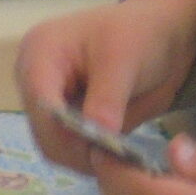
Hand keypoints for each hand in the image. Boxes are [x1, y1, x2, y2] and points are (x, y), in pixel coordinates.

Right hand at [16, 0, 195, 172]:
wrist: (161, 36)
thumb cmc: (140, 34)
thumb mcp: (124, 59)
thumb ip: (107, 100)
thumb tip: (97, 139)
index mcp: (40, 53)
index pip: (41, 103)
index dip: (66, 132)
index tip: (102, 149)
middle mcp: (34, 80)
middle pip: (44, 131)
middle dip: (77, 150)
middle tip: (116, 160)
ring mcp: (49, 102)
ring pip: (54, 147)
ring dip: (84, 158)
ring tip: (118, 157)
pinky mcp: (64, 119)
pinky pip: (69, 149)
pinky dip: (90, 156)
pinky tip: (114, 154)